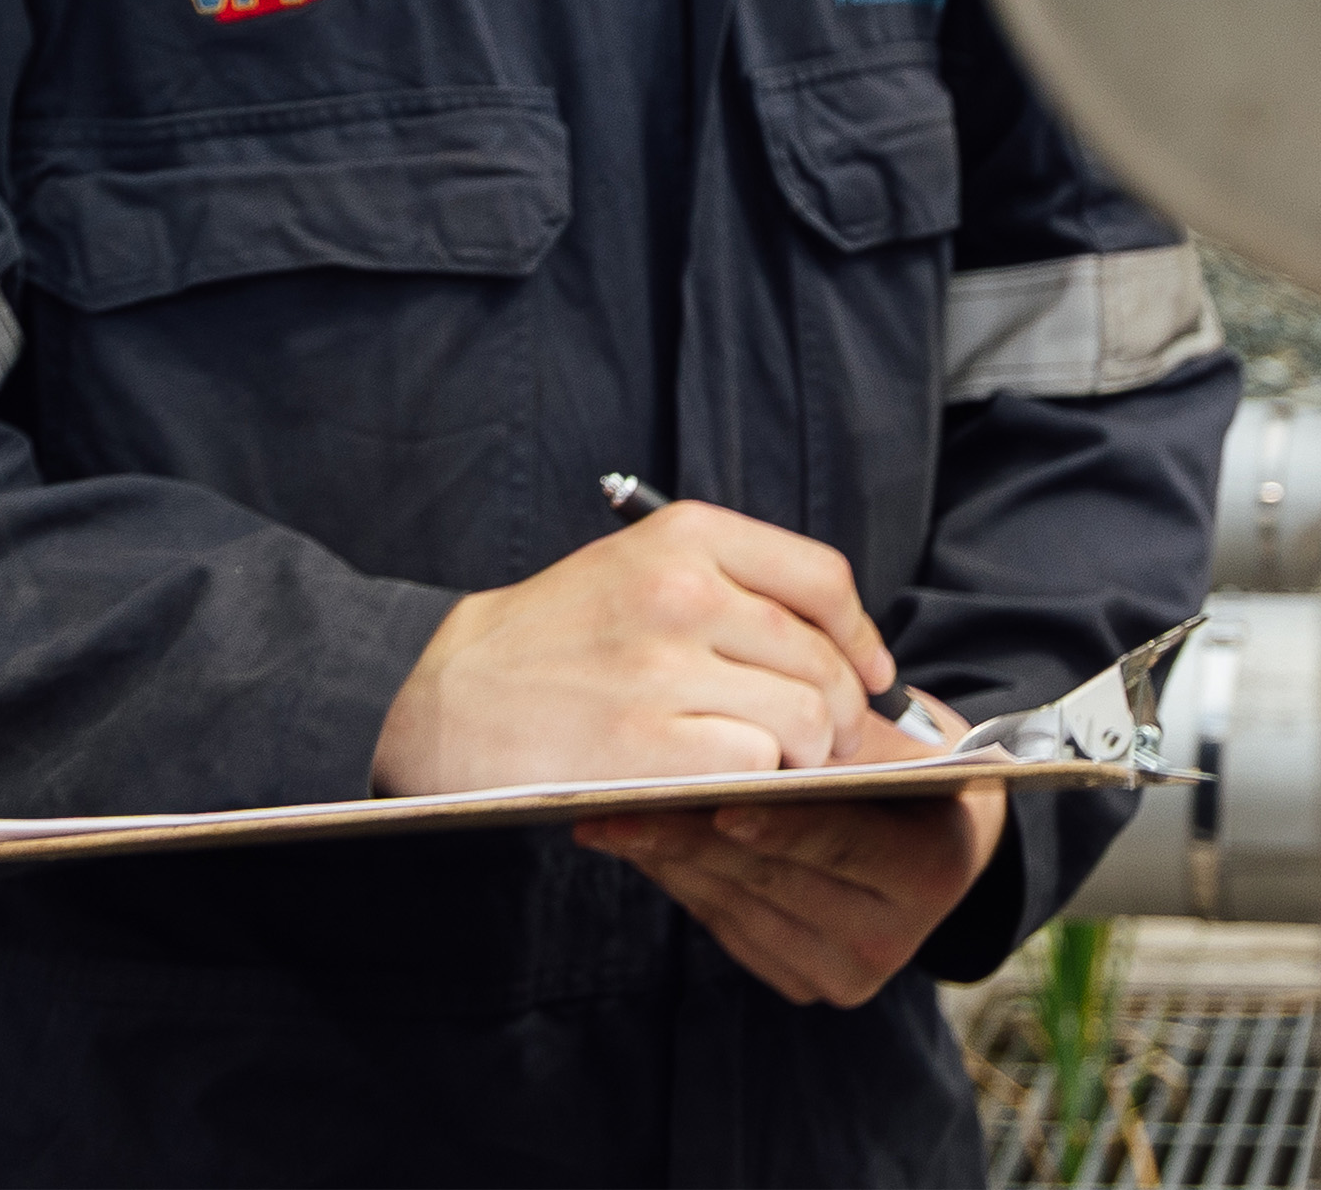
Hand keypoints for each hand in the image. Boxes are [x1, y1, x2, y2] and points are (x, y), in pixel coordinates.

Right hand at [371, 499, 886, 795]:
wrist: (450, 699)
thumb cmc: (558, 639)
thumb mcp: (641, 567)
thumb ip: (736, 586)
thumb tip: (847, 647)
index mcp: (688, 535)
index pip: (822, 580)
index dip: (860, 637)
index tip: (870, 675)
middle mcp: (682, 590)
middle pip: (821, 658)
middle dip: (841, 712)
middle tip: (828, 743)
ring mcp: (663, 666)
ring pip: (803, 715)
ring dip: (808, 753)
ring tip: (785, 767)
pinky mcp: (644, 741)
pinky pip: (755, 763)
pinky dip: (760, 781)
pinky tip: (736, 785)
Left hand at [577, 698, 1010, 1005]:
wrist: (933, 834)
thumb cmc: (903, 765)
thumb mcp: (889, 744)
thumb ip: (829, 746)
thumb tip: (737, 733)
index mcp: (933, 868)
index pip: (843, 842)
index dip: (780, 824)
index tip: (717, 803)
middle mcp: (893, 936)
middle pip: (774, 879)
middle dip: (690, 836)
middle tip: (618, 801)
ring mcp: (844, 971)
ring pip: (736, 905)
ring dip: (667, 858)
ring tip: (606, 817)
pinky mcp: (801, 983)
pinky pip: (725, 926)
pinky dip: (679, 880)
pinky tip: (636, 845)